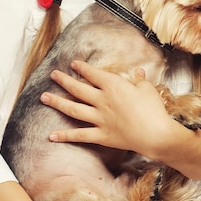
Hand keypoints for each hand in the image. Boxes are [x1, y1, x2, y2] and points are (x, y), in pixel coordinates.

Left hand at [41, 60, 172, 158]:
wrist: (156, 134)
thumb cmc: (154, 110)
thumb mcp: (147, 89)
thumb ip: (139, 81)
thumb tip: (138, 73)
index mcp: (114, 86)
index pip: (93, 74)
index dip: (82, 68)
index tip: (73, 64)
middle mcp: (102, 100)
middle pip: (77, 88)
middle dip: (63, 80)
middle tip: (53, 75)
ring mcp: (100, 118)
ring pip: (73, 109)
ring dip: (57, 102)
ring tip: (44, 98)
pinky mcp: (101, 135)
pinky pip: (79, 135)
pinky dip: (65, 135)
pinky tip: (51, 135)